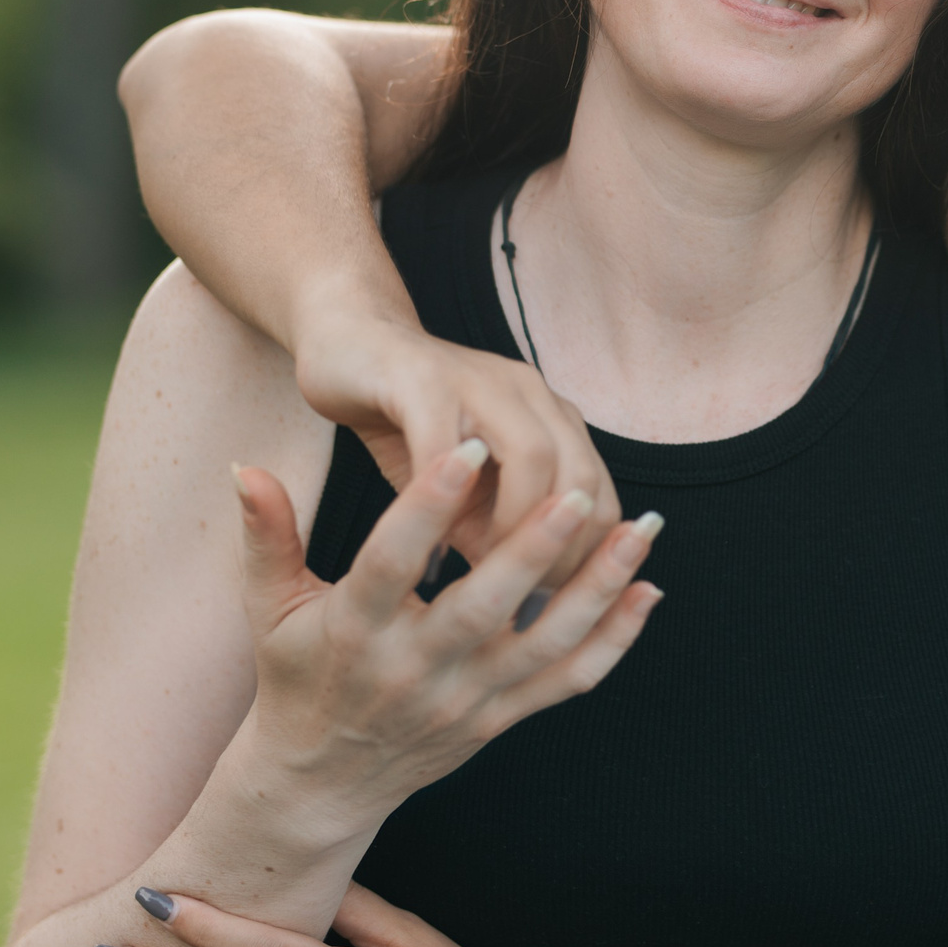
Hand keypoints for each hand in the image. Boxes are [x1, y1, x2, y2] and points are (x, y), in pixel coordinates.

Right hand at [228, 446, 661, 827]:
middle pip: (483, 609)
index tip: (468, 446)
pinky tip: (647, 591)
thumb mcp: (269, 607)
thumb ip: (266, 535)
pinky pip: (567, 682)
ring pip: (543, 646)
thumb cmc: (296, 675)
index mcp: (356, 631)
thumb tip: (244, 467)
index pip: (393, 562)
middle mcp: (415, 670)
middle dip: (533, 551)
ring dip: (598, 589)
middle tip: (575, 492)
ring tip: (641, 532)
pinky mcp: (499, 720)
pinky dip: (613, 641)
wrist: (320, 783)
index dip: (429, 505)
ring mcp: (465, 701)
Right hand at [291, 296, 618, 587]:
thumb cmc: (407, 424)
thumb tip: (529, 600)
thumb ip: (497, 528)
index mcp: (550, 418)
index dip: (589, 557)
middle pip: (580, 477)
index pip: (599, 494)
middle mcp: (529, 393)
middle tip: (528, 600)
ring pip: (533, 456)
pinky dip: (441, 502)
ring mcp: (480, 379)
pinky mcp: (421, 378)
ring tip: (486, 571)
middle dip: (561, 550)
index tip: (561, 608)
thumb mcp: (462, 487)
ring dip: (514, 525)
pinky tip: (427, 548)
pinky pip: (446, 445)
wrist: (348, 338)